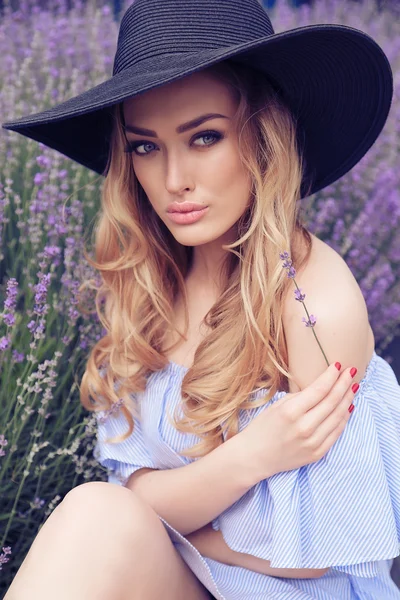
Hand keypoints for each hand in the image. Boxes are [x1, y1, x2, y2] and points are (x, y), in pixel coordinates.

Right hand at [239, 362, 356, 480]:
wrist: (255, 456)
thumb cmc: (263, 427)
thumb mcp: (277, 405)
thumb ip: (300, 397)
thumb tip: (322, 385)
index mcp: (290, 412)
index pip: (319, 390)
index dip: (331, 376)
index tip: (337, 365)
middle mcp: (304, 427)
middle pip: (332, 401)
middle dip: (343, 384)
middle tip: (351, 372)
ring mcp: (313, 442)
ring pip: (338, 416)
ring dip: (348, 399)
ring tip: (353, 387)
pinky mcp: (318, 453)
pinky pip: (337, 432)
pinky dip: (344, 418)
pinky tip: (348, 407)